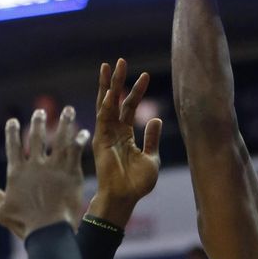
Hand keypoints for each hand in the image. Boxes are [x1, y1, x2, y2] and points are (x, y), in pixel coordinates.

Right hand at [0, 107, 86, 238]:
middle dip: (38, 123)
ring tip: (68, 110)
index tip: (13, 121)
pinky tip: (84, 132)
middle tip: (40, 112)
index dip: (12, 133)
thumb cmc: (25, 223)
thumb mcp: (3, 211)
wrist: (48, 230)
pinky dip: (80, 140)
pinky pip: (76, 152)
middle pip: (37, 138)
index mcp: (16, 172)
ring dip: (64, 123)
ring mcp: (54, 167)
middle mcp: (35, 165)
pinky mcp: (71, 172)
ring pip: (59, 139)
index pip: (13, 146)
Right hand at [87, 59, 161, 226]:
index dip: (136, 91)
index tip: (145, 75)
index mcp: (125, 135)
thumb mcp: (151, 158)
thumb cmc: (137, 183)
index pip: (130, 107)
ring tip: (111, 66)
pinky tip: (111, 92)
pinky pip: (103, 119)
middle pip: (115, 101)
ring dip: (109, 86)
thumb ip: (152, 138)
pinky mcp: (100, 141)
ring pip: (106, 104)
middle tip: (120, 61)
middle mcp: (113, 132)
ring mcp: (105, 135)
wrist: (125, 197)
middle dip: (117, 81)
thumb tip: (156, 119)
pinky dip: (106, 105)